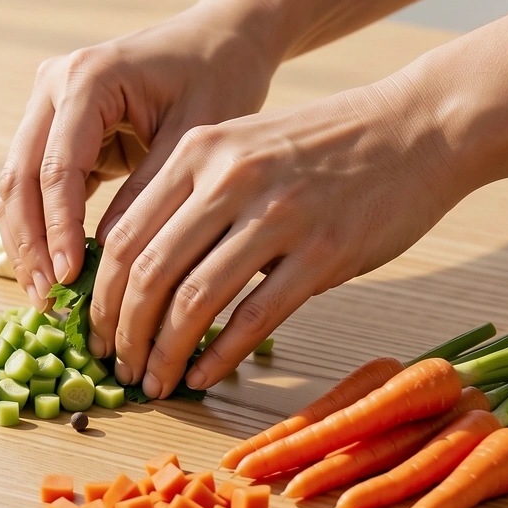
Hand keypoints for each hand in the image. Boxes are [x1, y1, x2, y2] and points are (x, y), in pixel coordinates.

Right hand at [0, 0, 280, 308]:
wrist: (222, 38)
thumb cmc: (219, 76)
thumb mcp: (194, 138)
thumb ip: (150, 192)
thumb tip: (110, 259)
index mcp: (86, 78)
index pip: (57, 167)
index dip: (57, 229)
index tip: (69, 280)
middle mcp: (52, 86)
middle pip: (19, 177)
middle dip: (30, 244)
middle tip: (47, 301)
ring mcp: (46, 105)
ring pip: (16, 185)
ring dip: (27, 242)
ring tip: (46, 296)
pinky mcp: (54, 127)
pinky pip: (35, 185)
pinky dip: (41, 228)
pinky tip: (56, 272)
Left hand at [90, 76, 460, 396]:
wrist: (417, 127)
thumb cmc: (321, 146)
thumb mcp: (241, 147)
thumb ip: (188, 195)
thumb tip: (132, 272)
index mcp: (198, 152)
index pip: (122, 234)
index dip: (98, 293)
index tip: (91, 328)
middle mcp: (231, 179)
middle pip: (147, 271)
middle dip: (121, 330)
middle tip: (115, 364)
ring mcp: (279, 215)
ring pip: (194, 300)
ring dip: (164, 351)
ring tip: (153, 379)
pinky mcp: (324, 252)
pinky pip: (255, 317)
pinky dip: (219, 355)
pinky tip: (202, 375)